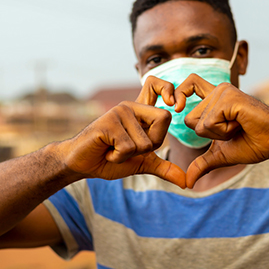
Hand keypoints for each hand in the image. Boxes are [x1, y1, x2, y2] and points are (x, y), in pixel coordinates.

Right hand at [57, 100, 185, 187]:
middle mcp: (131, 107)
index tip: (174, 104)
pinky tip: (106, 151)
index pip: (158, 85)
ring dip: (130, 155)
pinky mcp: (108, 122)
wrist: (82, 165)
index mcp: (140, 111)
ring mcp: (119, 112)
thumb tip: (186, 183)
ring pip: (145, 141)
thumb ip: (164, 168)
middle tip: (129, 147)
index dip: (169, 90)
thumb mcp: (142, 164)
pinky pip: (128, 147)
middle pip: (164, 118)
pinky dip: (118, 157)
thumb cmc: (110, 160)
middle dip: (151, 144)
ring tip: (114, 149)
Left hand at [175, 79, 268, 187]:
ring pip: (199, 123)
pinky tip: (241, 124)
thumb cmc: (253, 144)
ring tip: (238, 126)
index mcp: (214, 99)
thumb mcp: (221, 155)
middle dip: (208, 134)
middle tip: (232, 129)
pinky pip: (210, 122)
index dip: (179, 93)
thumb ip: (202, 164)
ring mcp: (223, 92)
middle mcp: (217, 91)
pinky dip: (224, 131)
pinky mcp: (229, 97)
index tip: (176, 107)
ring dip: (219, 134)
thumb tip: (187, 183)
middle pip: (188, 119)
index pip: (189, 84)